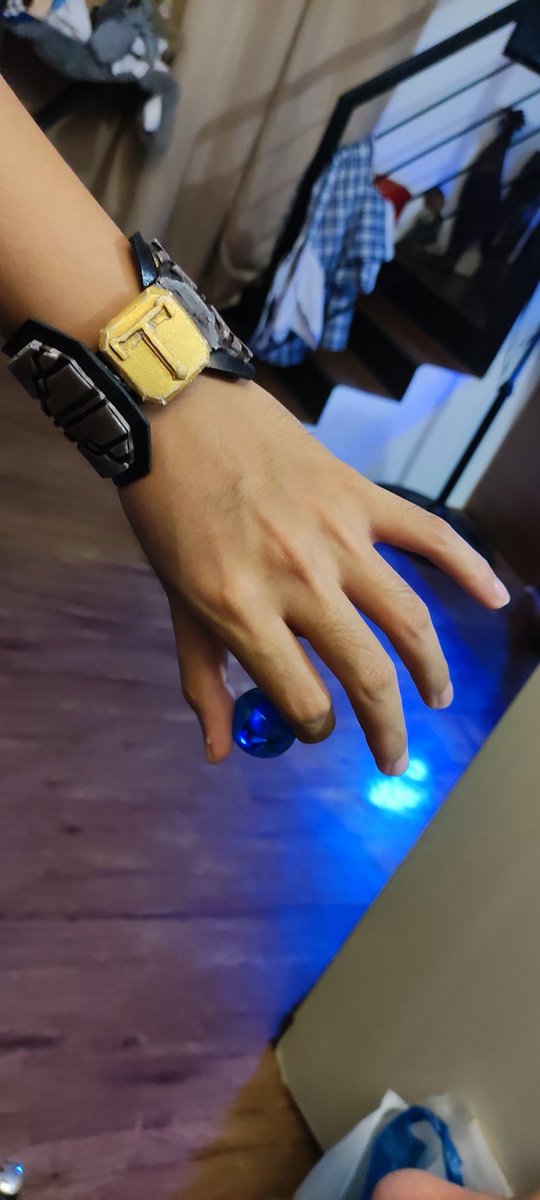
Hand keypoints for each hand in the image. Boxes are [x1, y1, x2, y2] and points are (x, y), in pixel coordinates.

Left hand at [119, 375, 508, 772]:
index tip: (315, 727)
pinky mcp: (359, 497)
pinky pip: (428, 537)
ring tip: (437, 698)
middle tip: (393, 757)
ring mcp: (335, 537)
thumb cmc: (170, 513)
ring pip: (407, 622)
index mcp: (241, 612)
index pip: (304, 701)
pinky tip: (494, 599)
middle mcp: (296, 581)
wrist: (179, 414)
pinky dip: (468, 567)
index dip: (314, 730)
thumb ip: (202, 680)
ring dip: (431, 671)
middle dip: (386, 730)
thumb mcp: (176, 603)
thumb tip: (222, 752)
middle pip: (366, 676)